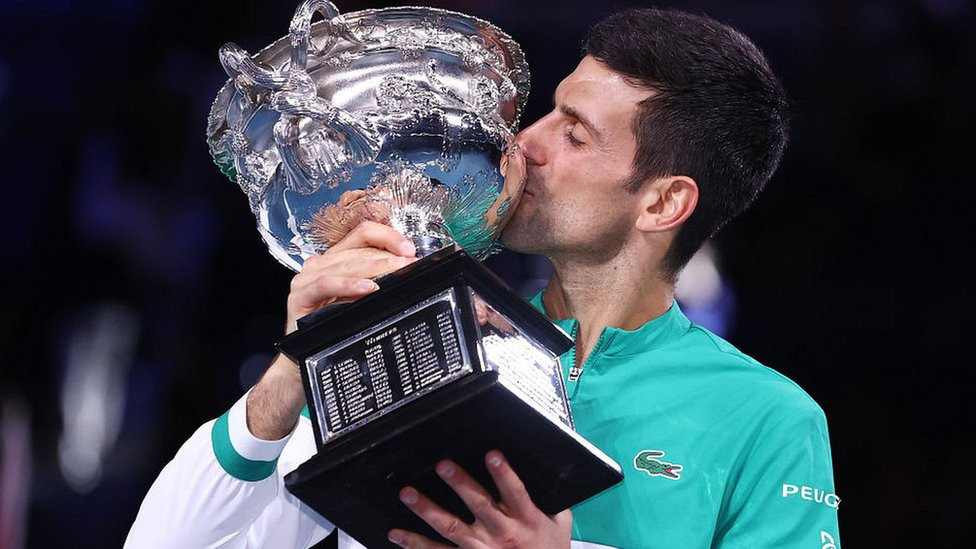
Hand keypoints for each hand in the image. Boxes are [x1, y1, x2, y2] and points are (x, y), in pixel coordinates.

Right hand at [285, 220, 416, 333]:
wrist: (306, 357)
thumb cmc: (332, 325)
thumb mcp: (361, 298)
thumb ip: (377, 280)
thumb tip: (406, 269)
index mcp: (337, 257)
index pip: (364, 233)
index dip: (388, 237)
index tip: (409, 250)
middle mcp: (322, 263)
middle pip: (359, 250)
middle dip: (389, 257)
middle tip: (410, 265)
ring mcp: (308, 277)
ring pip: (346, 264)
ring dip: (375, 267)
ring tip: (396, 271)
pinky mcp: (301, 295)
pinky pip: (326, 284)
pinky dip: (348, 284)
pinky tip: (367, 287)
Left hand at [388, 451, 572, 548]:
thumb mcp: (559, 521)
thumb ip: (550, 496)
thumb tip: (545, 465)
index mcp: (526, 518)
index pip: (515, 492)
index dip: (504, 473)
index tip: (492, 455)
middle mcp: (502, 533)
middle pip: (479, 505)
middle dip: (460, 484)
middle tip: (443, 466)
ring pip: (452, 528)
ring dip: (428, 510)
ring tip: (409, 494)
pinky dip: (416, 544)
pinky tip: (398, 534)